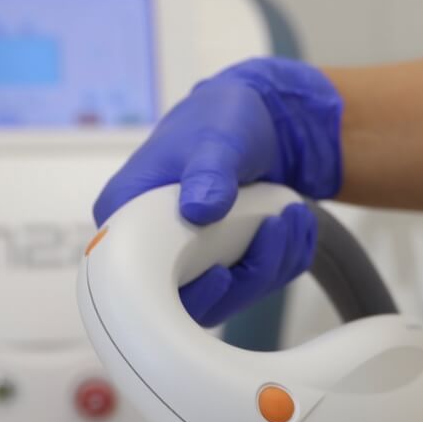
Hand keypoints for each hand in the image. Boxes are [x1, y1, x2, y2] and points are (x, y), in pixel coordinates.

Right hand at [92, 58, 343, 326]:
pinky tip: (296, 223)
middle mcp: (151, 248)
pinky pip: (257, 282)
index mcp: (126, 216)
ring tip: (294, 214)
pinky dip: (284, 258)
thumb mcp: (216, 139)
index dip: (182, 291)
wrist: (256, 120)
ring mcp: (191, 261)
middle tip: (280, 227)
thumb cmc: (220, 120)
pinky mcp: (224, 264)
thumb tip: (197, 211)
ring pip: (232, 296)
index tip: (223, 274)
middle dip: (247, 275)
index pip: (139, 279)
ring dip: (273, 262)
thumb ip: (208, 171)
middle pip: (194, 301)